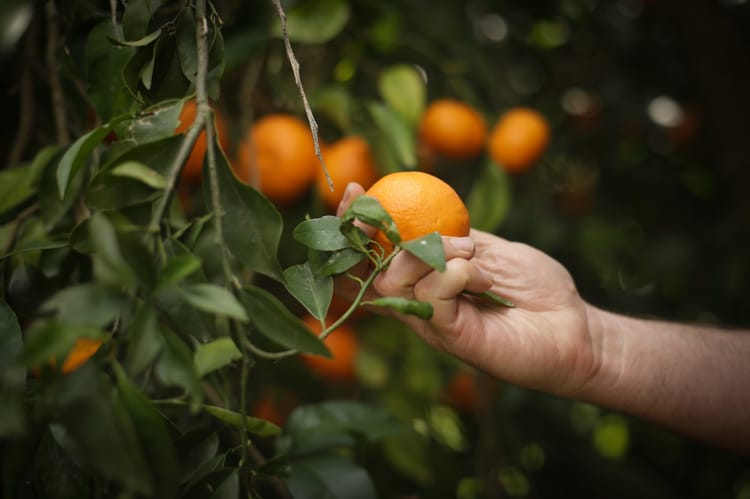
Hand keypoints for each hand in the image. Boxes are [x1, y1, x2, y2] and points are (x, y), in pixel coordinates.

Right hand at [336, 182, 597, 397]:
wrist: (575, 329)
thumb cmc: (536, 289)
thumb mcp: (491, 250)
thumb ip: (454, 236)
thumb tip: (421, 213)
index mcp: (424, 280)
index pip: (371, 258)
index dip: (353, 225)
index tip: (353, 189)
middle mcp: (419, 302)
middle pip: (370, 270)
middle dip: (374, 231)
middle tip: (422, 224)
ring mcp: (432, 321)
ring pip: (396, 279)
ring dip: (433, 250)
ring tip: (472, 253)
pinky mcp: (451, 335)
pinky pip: (431, 296)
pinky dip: (455, 273)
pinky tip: (484, 278)